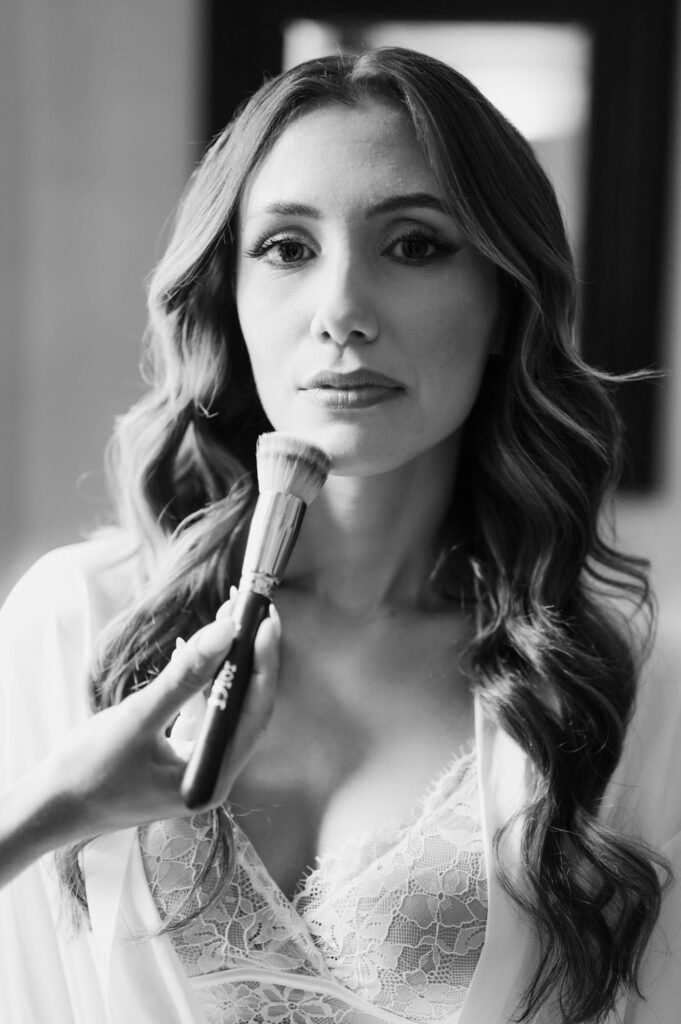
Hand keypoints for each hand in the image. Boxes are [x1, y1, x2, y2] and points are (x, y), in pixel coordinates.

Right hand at [0, 603, 279, 886]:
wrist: (50, 805)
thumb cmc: (88, 771)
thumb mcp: (137, 719)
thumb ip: (184, 677)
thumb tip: (225, 632)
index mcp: (210, 778)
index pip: (252, 713)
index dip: (263, 664)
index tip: (266, 621)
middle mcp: (212, 773)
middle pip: (245, 705)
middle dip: (249, 655)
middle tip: (253, 609)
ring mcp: (197, 763)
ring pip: (224, 702)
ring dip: (227, 660)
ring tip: (231, 612)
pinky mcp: (180, 751)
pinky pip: (202, 707)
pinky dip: (203, 677)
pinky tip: (196, 646)